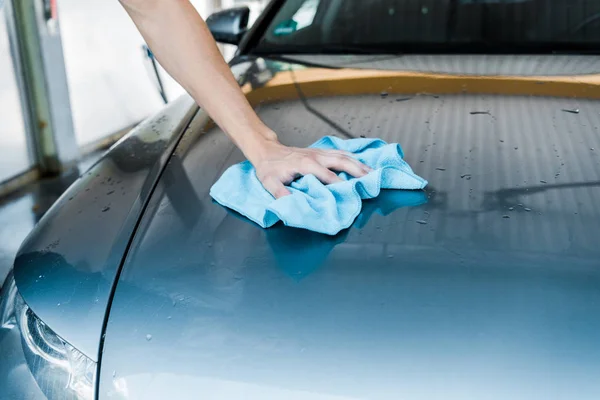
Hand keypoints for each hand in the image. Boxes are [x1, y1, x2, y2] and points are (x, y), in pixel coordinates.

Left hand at [248, 138, 371, 198]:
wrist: (267, 151)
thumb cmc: (269, 168)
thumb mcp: (269, 182)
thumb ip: (279, 192)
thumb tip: (289, 203)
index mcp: (306, 164)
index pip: (328, 176)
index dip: (341, 185)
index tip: (353, 193)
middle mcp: (316, 156)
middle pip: (342, 162)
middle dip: (358, 170)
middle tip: (372, 179)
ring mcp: (319, 153)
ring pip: (343, 156)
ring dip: (359, 163)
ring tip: (373, 172)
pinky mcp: (320, 152)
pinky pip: (340, 153)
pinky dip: (352, 157)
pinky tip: (361, 162)